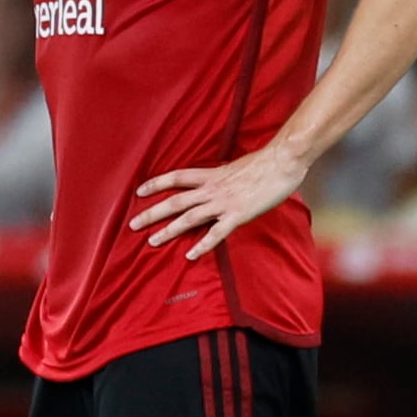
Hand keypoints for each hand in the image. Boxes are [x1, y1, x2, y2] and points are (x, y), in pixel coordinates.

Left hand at [130, 144, 309, 259]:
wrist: (283, 161)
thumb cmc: (265, 163)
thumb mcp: (237, 166)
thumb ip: (224, 176)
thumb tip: (218, 181)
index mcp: (212, 175)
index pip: (177, 177)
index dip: (157, 184)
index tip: (139, 191)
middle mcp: (212, 188)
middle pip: (175, 201)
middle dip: (152, 213)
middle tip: (133, 224)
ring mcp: (223, 202)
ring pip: (189, 217)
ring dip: (169, 230)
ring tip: (152, 242)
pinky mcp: (237, 215)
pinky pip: (216, 233)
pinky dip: (202, 245)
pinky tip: (190, 255)